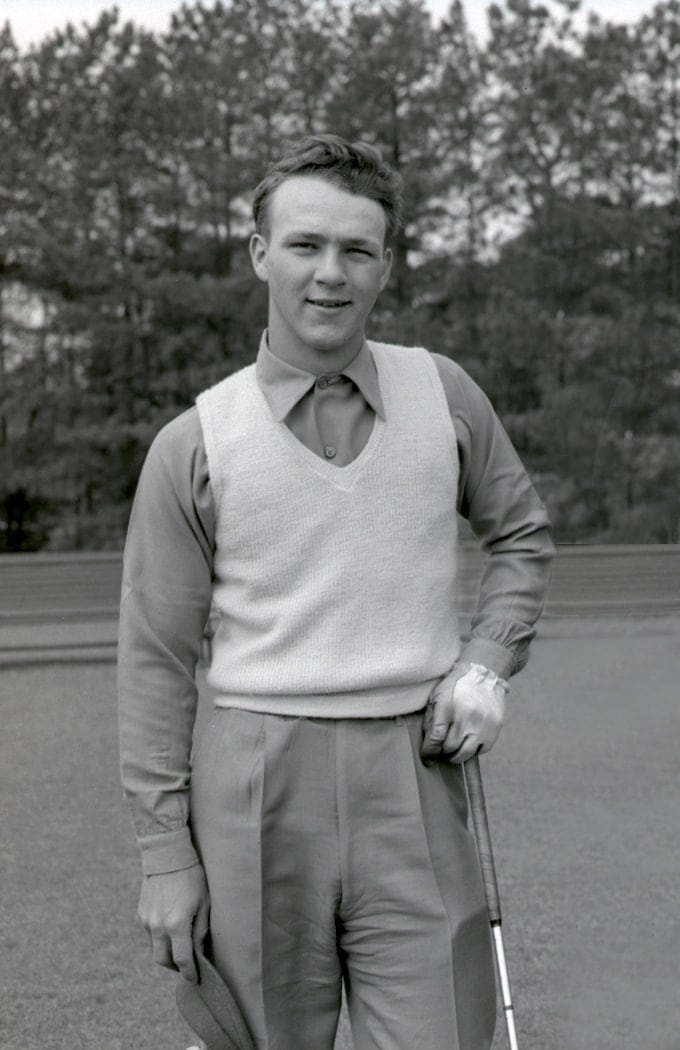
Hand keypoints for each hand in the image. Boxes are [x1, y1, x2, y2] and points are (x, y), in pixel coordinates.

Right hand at [138, 864, 209, 982]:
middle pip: (163, 960)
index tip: (195, 979)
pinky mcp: (141, 914)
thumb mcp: (204, 903)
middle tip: (186, 966)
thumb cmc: (191, 878)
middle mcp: (158, 926)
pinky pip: (150, 934)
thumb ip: (200, 931)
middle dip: (175, 968)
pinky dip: (160, 938)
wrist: (167, 856)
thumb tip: (199, 953)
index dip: (189, 973)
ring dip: (167, 952)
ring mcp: (147, 920)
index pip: (182, 960)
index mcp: (176, 925)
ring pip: (155, 948)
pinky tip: (170, 928)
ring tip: (180, 946)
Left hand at [420, 662, 506, 764]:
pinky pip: (481, 750)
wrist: (484, 674)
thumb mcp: (438, 696)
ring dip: (457, 754)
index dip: (429, 751)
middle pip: (450, 748)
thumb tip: (428, 744)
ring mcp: (482, 723)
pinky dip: (474, 749)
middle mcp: (466, 716)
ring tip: (454, 748)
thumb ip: (431, 719)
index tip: (427, 758)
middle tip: (442, 748)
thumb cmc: (456, 686)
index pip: (436, 737)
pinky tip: (470, 739)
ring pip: (466, 753)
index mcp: (448, 705)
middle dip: (444, 751)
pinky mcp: (495, 728)